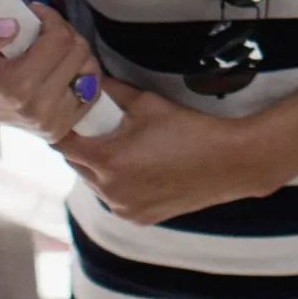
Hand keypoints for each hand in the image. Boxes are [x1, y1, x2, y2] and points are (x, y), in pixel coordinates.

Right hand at [0, 5, 101, 140]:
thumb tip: (10, 27)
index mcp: (18, 89)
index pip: (61, 39)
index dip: (51, 19)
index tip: (35, 14)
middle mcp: (39, 111)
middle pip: (79, 52)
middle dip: (63, 34)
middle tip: (41, 32)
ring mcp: (52, 123)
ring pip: (90, 69)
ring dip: (73, 54)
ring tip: (49, 51)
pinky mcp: (61, 128)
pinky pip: (91, 92)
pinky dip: (80, 76)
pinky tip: (58, 70)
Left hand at [56, 81, 275, 225]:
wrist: (233, 161)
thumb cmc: (192, 129)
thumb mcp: (148, 103)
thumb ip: (113, 92)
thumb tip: (90, 80)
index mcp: (107, 162)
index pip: (64, 144)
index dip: (64, 127)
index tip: (70, 116)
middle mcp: (109, 191)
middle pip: (78, 164)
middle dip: (84, 146)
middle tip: (99, 128)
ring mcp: (124, 208)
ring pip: (97, 184)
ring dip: (102, 167)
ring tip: (126, 149)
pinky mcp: (140, 218)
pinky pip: (117, 199)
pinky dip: (121, 185)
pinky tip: (143, 169)